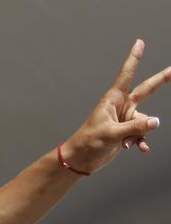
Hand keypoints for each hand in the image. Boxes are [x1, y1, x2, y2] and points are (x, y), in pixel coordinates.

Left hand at [61, 39, 170, 172]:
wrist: (81, 160)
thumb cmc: (88, 143)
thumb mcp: (111, 134)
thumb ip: (134, 127)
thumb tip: (156, 121)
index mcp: (113, 99)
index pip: (127, 75)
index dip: (134, 58)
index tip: (139, 43)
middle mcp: (121, 106)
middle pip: (146, 90)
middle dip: (161, 79)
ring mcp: (125, 119)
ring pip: (145, 120)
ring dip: (139, 133)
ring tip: (125, 142)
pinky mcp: (127, 131)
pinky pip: (142, 133)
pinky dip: (140, 141)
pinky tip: (140, 149)